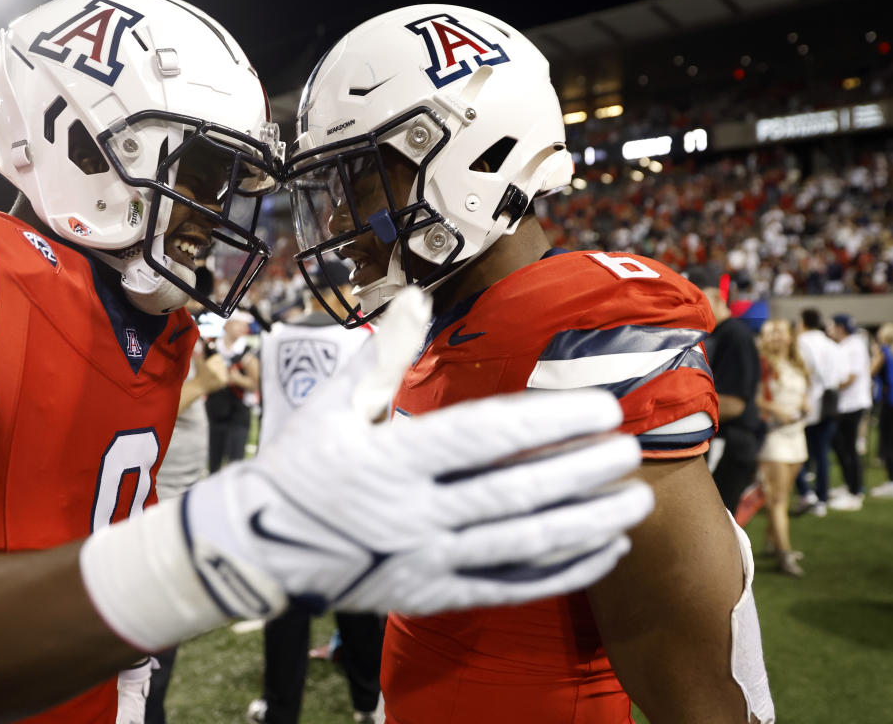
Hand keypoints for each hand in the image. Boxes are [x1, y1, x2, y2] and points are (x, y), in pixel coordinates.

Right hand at [181, 288, 653, 617]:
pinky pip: (507, 587)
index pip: (485, 437)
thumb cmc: (300, 465)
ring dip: (585, 524)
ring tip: (635, 502)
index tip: (599, 408)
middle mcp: (413, 514)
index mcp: (391, 459)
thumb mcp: (333, 403)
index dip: (549, 422)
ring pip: (520, 545)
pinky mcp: (431, 595)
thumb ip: (383, 354)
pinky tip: (603, 555)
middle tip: (630, 450)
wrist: (256, 548)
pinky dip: (560, 573)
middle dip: (581, 472)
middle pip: (514, 493)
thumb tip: (415, 297)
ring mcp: (424, 561)